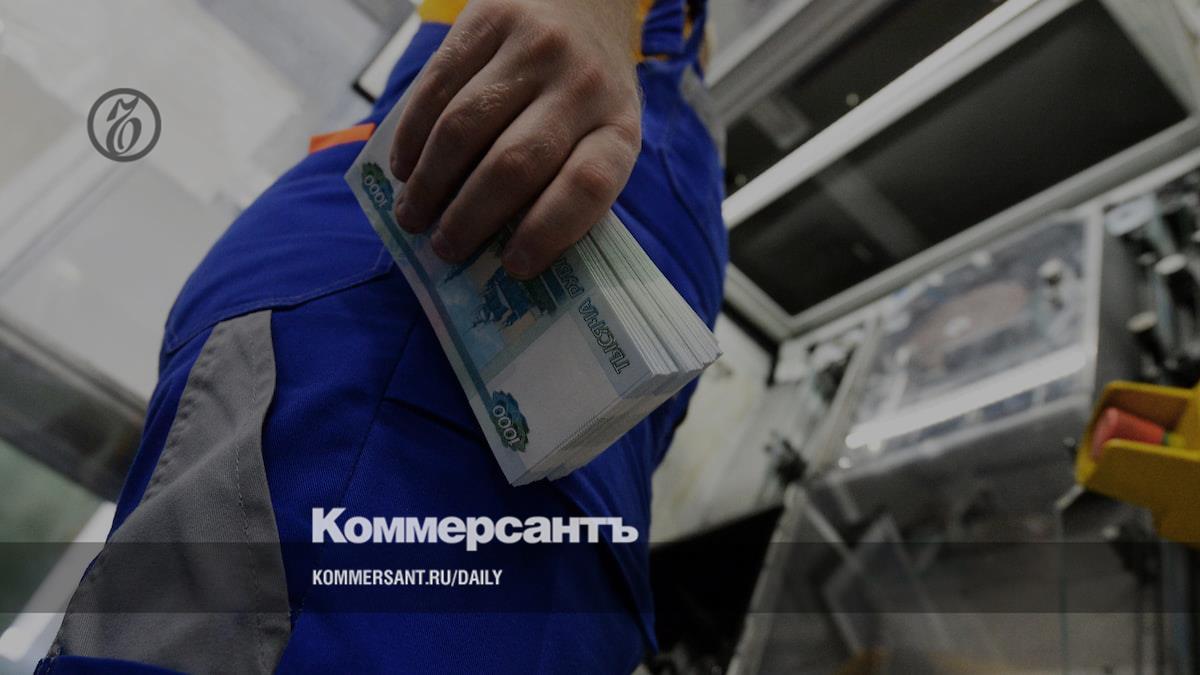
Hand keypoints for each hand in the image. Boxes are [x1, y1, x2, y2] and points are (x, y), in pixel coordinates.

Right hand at [389, 0, 641, 278]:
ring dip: (430, 183)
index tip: (512, 266)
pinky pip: (437, 84)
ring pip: (464, 126)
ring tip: (413, 216)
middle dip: (469, 217)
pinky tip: (404, 167)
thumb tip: (498, 252)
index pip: (587, 186)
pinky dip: (411, 134)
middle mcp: (583, 85)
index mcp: (619, 128)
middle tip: (444, 248)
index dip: (547, 232)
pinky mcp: (489, 18)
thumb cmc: (588, 92)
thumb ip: (565, 184)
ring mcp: (535, 47)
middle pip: (514, 163)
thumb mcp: (602, 135)